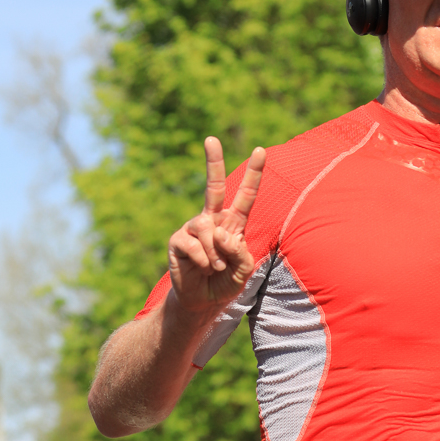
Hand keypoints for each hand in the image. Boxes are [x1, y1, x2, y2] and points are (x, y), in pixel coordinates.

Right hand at [167, 137, 265, 310]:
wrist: (201, 302)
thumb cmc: (225, 283)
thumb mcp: (244, 270)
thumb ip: (239, 251)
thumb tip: (220, 232)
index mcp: (233, 224)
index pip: (245, 196)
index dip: (253, 174)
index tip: (260, 150)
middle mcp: (213, 220)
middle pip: (213, 186)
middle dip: (212, 161)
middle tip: (211, 138)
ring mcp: (194, 228)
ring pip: (209, 230)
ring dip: (216, 254)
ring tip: (215, 268)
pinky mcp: (179, 240)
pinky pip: (195, 244)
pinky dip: (203, 260)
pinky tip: (202, 268)